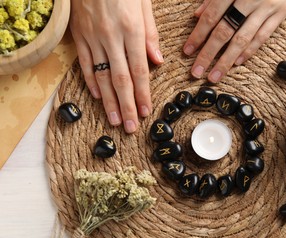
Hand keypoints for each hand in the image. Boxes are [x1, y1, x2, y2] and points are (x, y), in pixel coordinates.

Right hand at [69, 0, 163, 132]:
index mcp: (131, 30)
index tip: (145, 112)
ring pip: (101, 76)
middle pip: (120, 79)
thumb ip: (150, 34)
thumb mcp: (143, 3)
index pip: (139, 70)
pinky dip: (90, 82)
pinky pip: (84, 63)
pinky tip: (98, 98)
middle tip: (130, 127)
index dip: (142, 94)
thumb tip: (157, 61)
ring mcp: (92, 38)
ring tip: (114, 121)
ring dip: (108, 101)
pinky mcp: (78, 35)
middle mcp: (111, 37)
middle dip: (126, 106)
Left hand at [183, 0, 285, 82]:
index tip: (188, 51)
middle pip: (225, 31)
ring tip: (215, 75)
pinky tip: (236, 62)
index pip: (211, 16)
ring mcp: (268, 5)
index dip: (198, 35)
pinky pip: (263, 36)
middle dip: (208, 54)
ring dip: (226, 60)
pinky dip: (249, 51)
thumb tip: (197, 16)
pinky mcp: (282, 11)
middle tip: (197, 71)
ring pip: (243, 38)